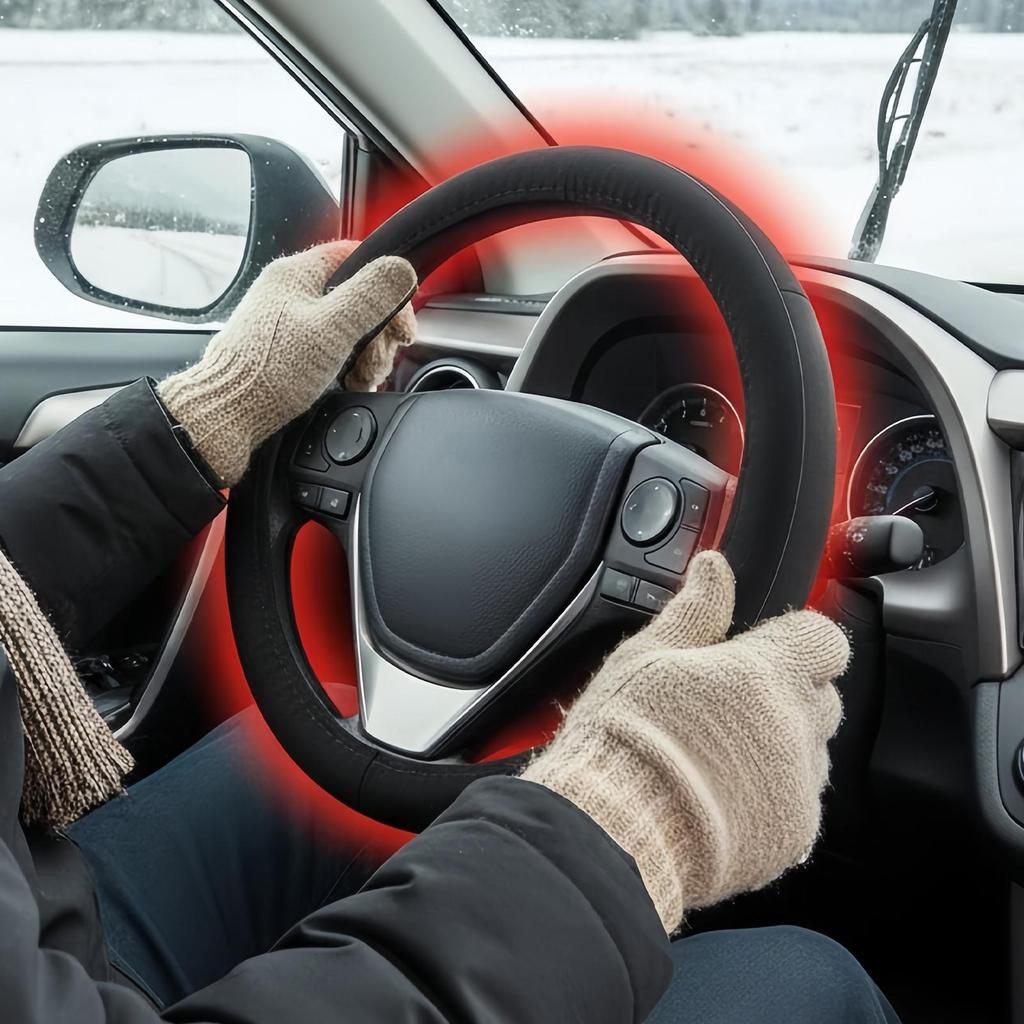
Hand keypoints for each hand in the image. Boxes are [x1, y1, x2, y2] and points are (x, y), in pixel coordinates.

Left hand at [158, 240, 416, 486]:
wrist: (229, 415)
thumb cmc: (271, 371)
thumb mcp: (332, 328)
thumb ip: (371, 296)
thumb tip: (402, 269)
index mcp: (297, 274)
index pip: (356, 257)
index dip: (387, 287)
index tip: (400, 321)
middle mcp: (291, 293)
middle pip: (357, 298)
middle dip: (378, 332)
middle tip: (380, 358)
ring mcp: (288, 322)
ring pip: (347, 327)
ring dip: (366, 355)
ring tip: (362, 377)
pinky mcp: (288, 350)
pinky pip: (330, 349)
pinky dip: (347, 366)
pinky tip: (349, 383)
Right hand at [522, 551, 848, 932]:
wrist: (617, 831)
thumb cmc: (625, 740)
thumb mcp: (648, 657)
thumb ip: (694, 611)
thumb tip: (713, 569)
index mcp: (766, 673)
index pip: (823, 639)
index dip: (796, 641)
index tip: (766, 650)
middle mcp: (795, 728)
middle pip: (822, 697)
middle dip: (788, 693)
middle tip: (732, 703)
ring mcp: (797, 786)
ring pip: (812, 753)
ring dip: (781, 746)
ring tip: (720, 755)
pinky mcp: (790, 837)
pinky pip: (797, 805)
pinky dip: (770, 798)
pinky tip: (720, 797)